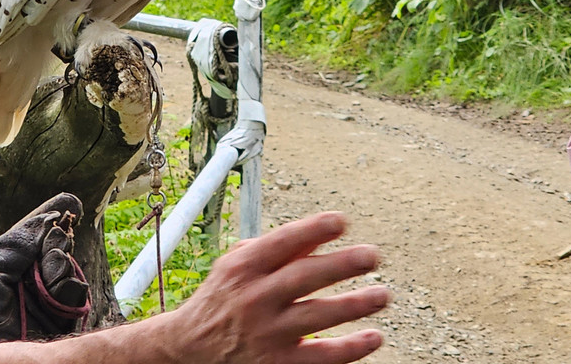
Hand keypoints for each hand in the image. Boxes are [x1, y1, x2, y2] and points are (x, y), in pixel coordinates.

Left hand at [0, 192, 88, 349]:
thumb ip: (22, 239)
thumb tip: (51, 217)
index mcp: (17, 259)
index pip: (42, 234)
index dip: (56, 219)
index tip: (70, 203)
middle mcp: (34, 276)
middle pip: (60, 249)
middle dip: (60, 241)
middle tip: (55, 239)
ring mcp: (47, 298)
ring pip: (70, 272)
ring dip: (63, 264)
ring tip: (53, 263)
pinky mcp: (59, 320)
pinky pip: (76, 298)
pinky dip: (70, 287)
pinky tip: (58, 284)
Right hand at [168, 211, 389, 363]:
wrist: (189, 352)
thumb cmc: (221, 301)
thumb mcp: (237, 267)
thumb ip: (275, 250)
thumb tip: (318, 233)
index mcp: (244, 268)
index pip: (282, 242)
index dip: (312, 229)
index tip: (340, 221)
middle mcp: (255, 299)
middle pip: (303, 277)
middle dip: (340, 265)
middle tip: (371, 255)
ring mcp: (267, 334)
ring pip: (317, 317)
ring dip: (354, 305)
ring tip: (381, 295)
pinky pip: (320, 357)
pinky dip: (349, 349)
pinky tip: (372, 337)